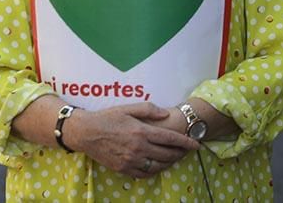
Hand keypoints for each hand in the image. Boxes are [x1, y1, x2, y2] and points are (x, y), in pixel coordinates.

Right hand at [63, 103, 198, 178]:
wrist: (86, 132)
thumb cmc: (108, 117)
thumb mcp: (128, 108)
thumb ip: (149, 110)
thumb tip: (165, 114)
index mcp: (141, 131)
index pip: (170, 139)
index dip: (185, 142)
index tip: (195, 144)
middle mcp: (138, 148)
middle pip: (167, 154)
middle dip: (181, 153)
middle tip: (187, 150)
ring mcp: (131, 160)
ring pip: (158, 166)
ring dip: (170, 163)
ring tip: (175, 157)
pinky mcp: (124, 168)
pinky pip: (145, 174)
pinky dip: (155, 171)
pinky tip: (158, 166)